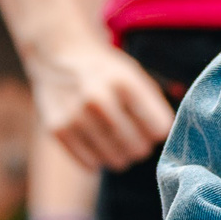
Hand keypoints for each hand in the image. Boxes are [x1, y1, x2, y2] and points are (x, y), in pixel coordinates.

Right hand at [29, 37, 177, 170]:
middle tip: (133, 133)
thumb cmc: (107, 72)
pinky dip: (97, 156)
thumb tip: (162, 142)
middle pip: (138, 148)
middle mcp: (98, 98)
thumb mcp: (135, 76)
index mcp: (125, 81)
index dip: (158, 130)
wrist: (61, 55)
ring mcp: (75, 116)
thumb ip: (154, 107)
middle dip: (141, 145)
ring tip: (114, 136)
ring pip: (116, 161)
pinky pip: (92, 164)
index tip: (152, 125)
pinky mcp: (58, 130)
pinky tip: (94, 139)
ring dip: (120, 153)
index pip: (159, 129)